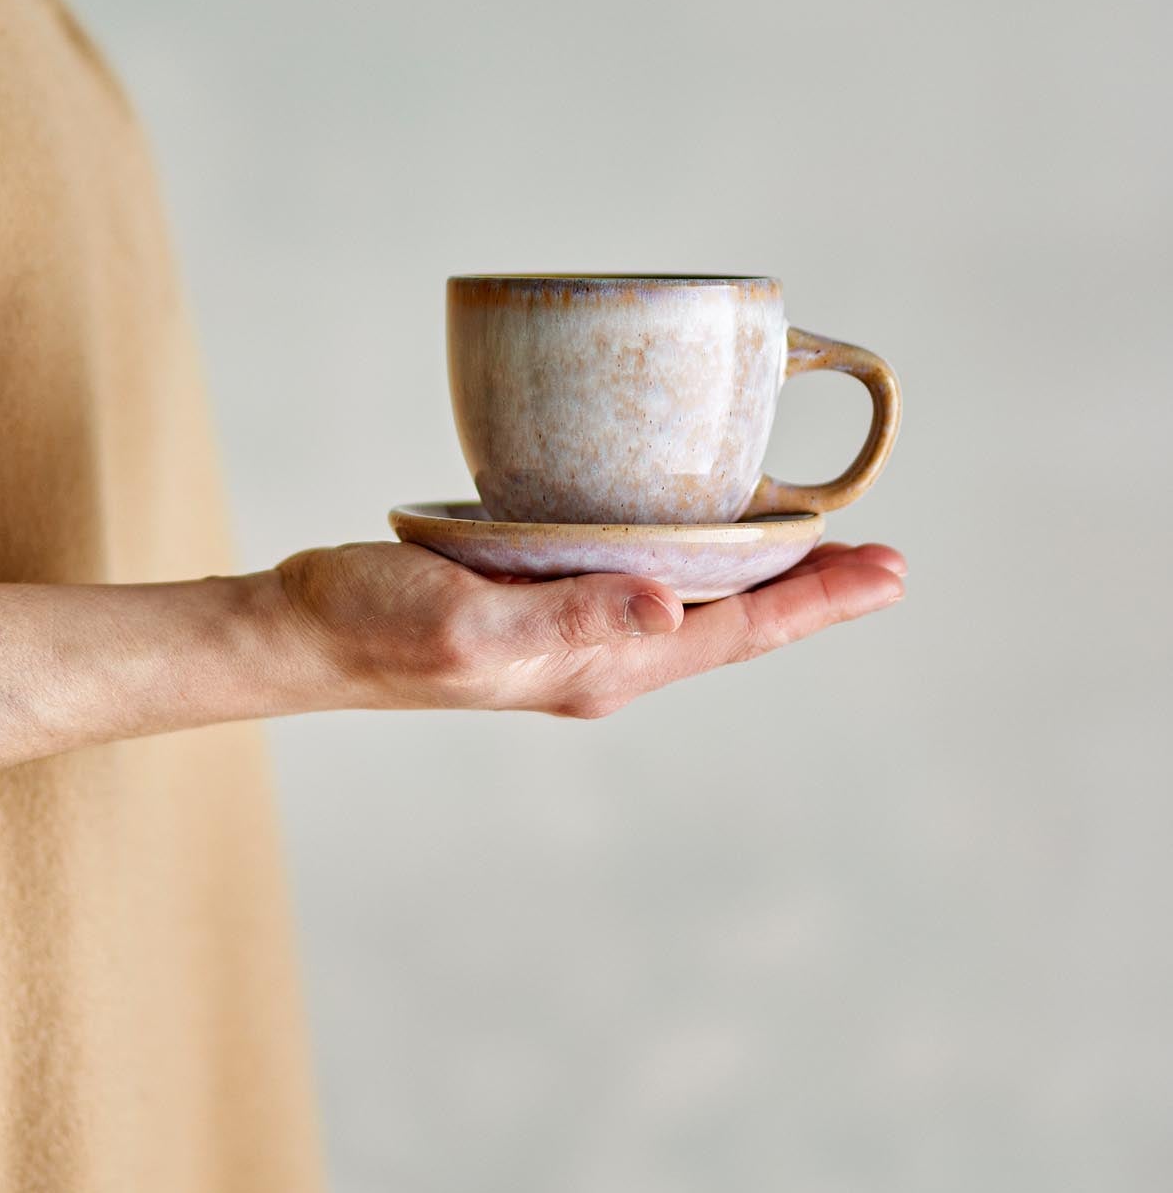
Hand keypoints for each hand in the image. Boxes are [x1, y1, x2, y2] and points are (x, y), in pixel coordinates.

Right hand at [257, 538, 904, 719]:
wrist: (302, 633)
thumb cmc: (374, 626)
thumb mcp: (470, 619)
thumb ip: (571, 615)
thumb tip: (670, 610)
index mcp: (599, 666)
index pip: (736, 633)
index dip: (818, 602)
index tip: (890, 570)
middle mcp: (601, 657)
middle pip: (731, 622)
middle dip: (811, 590)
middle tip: (884, 556)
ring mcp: (572, 632)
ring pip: (692, 602)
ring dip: (759, 574)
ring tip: (818, 542)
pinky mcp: (541, 600)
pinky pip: (642, 579)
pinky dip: (691, 553)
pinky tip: (696, 526)